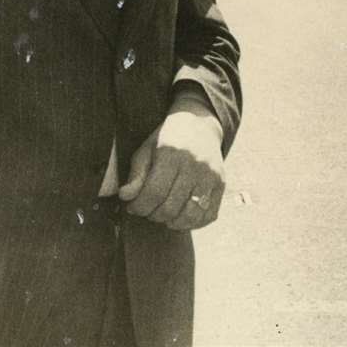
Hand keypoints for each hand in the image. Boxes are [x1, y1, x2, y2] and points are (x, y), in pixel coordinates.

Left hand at [118, 93, 224, 230]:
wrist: (199, 124)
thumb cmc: (167, 140)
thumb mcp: (146, 150)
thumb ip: (136, 174)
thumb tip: (126, 196)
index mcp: (172, 153)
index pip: (153, 193)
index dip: (139, 206)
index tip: (133, 206)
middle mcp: (195, 164)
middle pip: (170, 207)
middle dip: (153, 214)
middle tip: (148, 208)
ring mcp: (211, 175)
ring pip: (190, 216)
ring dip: (172, 221)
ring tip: (163, 212)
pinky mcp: (221, 184)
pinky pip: (208, 215)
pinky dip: (193, 222)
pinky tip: (180, 214)